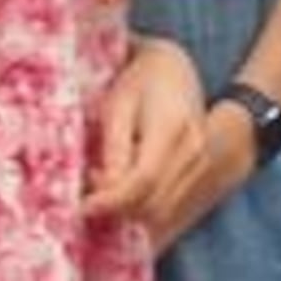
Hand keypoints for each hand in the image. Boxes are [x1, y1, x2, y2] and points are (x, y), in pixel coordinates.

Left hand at [84, 38, 247, 248]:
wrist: (177, 68)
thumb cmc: (139, 81)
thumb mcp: (117, 105)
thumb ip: (114, 148)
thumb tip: (103, 190)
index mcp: (171, 129)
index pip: (142, 180)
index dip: (110, 201)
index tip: (81, 207)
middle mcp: (193, 152)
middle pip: (154, 203)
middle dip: (116, 210)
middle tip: (86, 194)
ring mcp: (199, 164)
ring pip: (162, 210)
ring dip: (129, 211)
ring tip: (102, 185)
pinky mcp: (197, 173)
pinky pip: (169, 206)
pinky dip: (142, 209)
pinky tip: (121, 190)